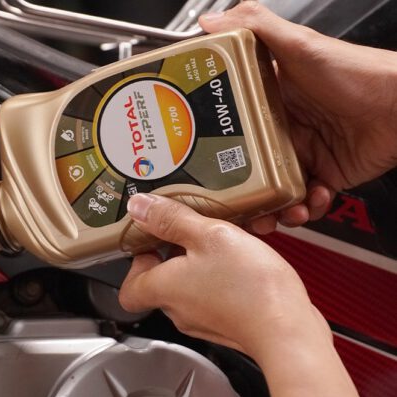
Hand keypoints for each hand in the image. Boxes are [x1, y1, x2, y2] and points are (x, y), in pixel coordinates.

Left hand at [119, 193, 363, 396]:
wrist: (288, 330)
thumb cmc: (249, 288)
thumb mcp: (208, 235)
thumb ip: (170, 220)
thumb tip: (139, 208)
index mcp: (162, 288)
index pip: (127, 287)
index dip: (135, 263)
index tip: (150, 239)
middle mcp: (177, 309)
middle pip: (159, 281)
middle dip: (172, 254)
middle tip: (190, 232)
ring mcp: (202, 320)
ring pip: (189, 286)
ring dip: (200, 262)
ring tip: (219, 242)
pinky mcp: (227, 323)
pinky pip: (213, 295)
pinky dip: (221, 277)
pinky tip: (240, 261)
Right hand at [199, 2, 396, 233]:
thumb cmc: (358, 73)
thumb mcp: (300, 43)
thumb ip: (255, 26)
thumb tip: (211, 21)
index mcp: (268, 100)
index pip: (228, 127)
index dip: (211, 147)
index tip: (200, 162)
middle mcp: (281, 128)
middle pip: (244, 167)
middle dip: (236, 191)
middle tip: (233, 203)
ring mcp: (302, 153)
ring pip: (271, 191)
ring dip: (269, 209)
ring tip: (273, 214)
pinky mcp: (324, 175)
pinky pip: (304, 201)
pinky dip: (306, 208)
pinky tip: (310, 202)